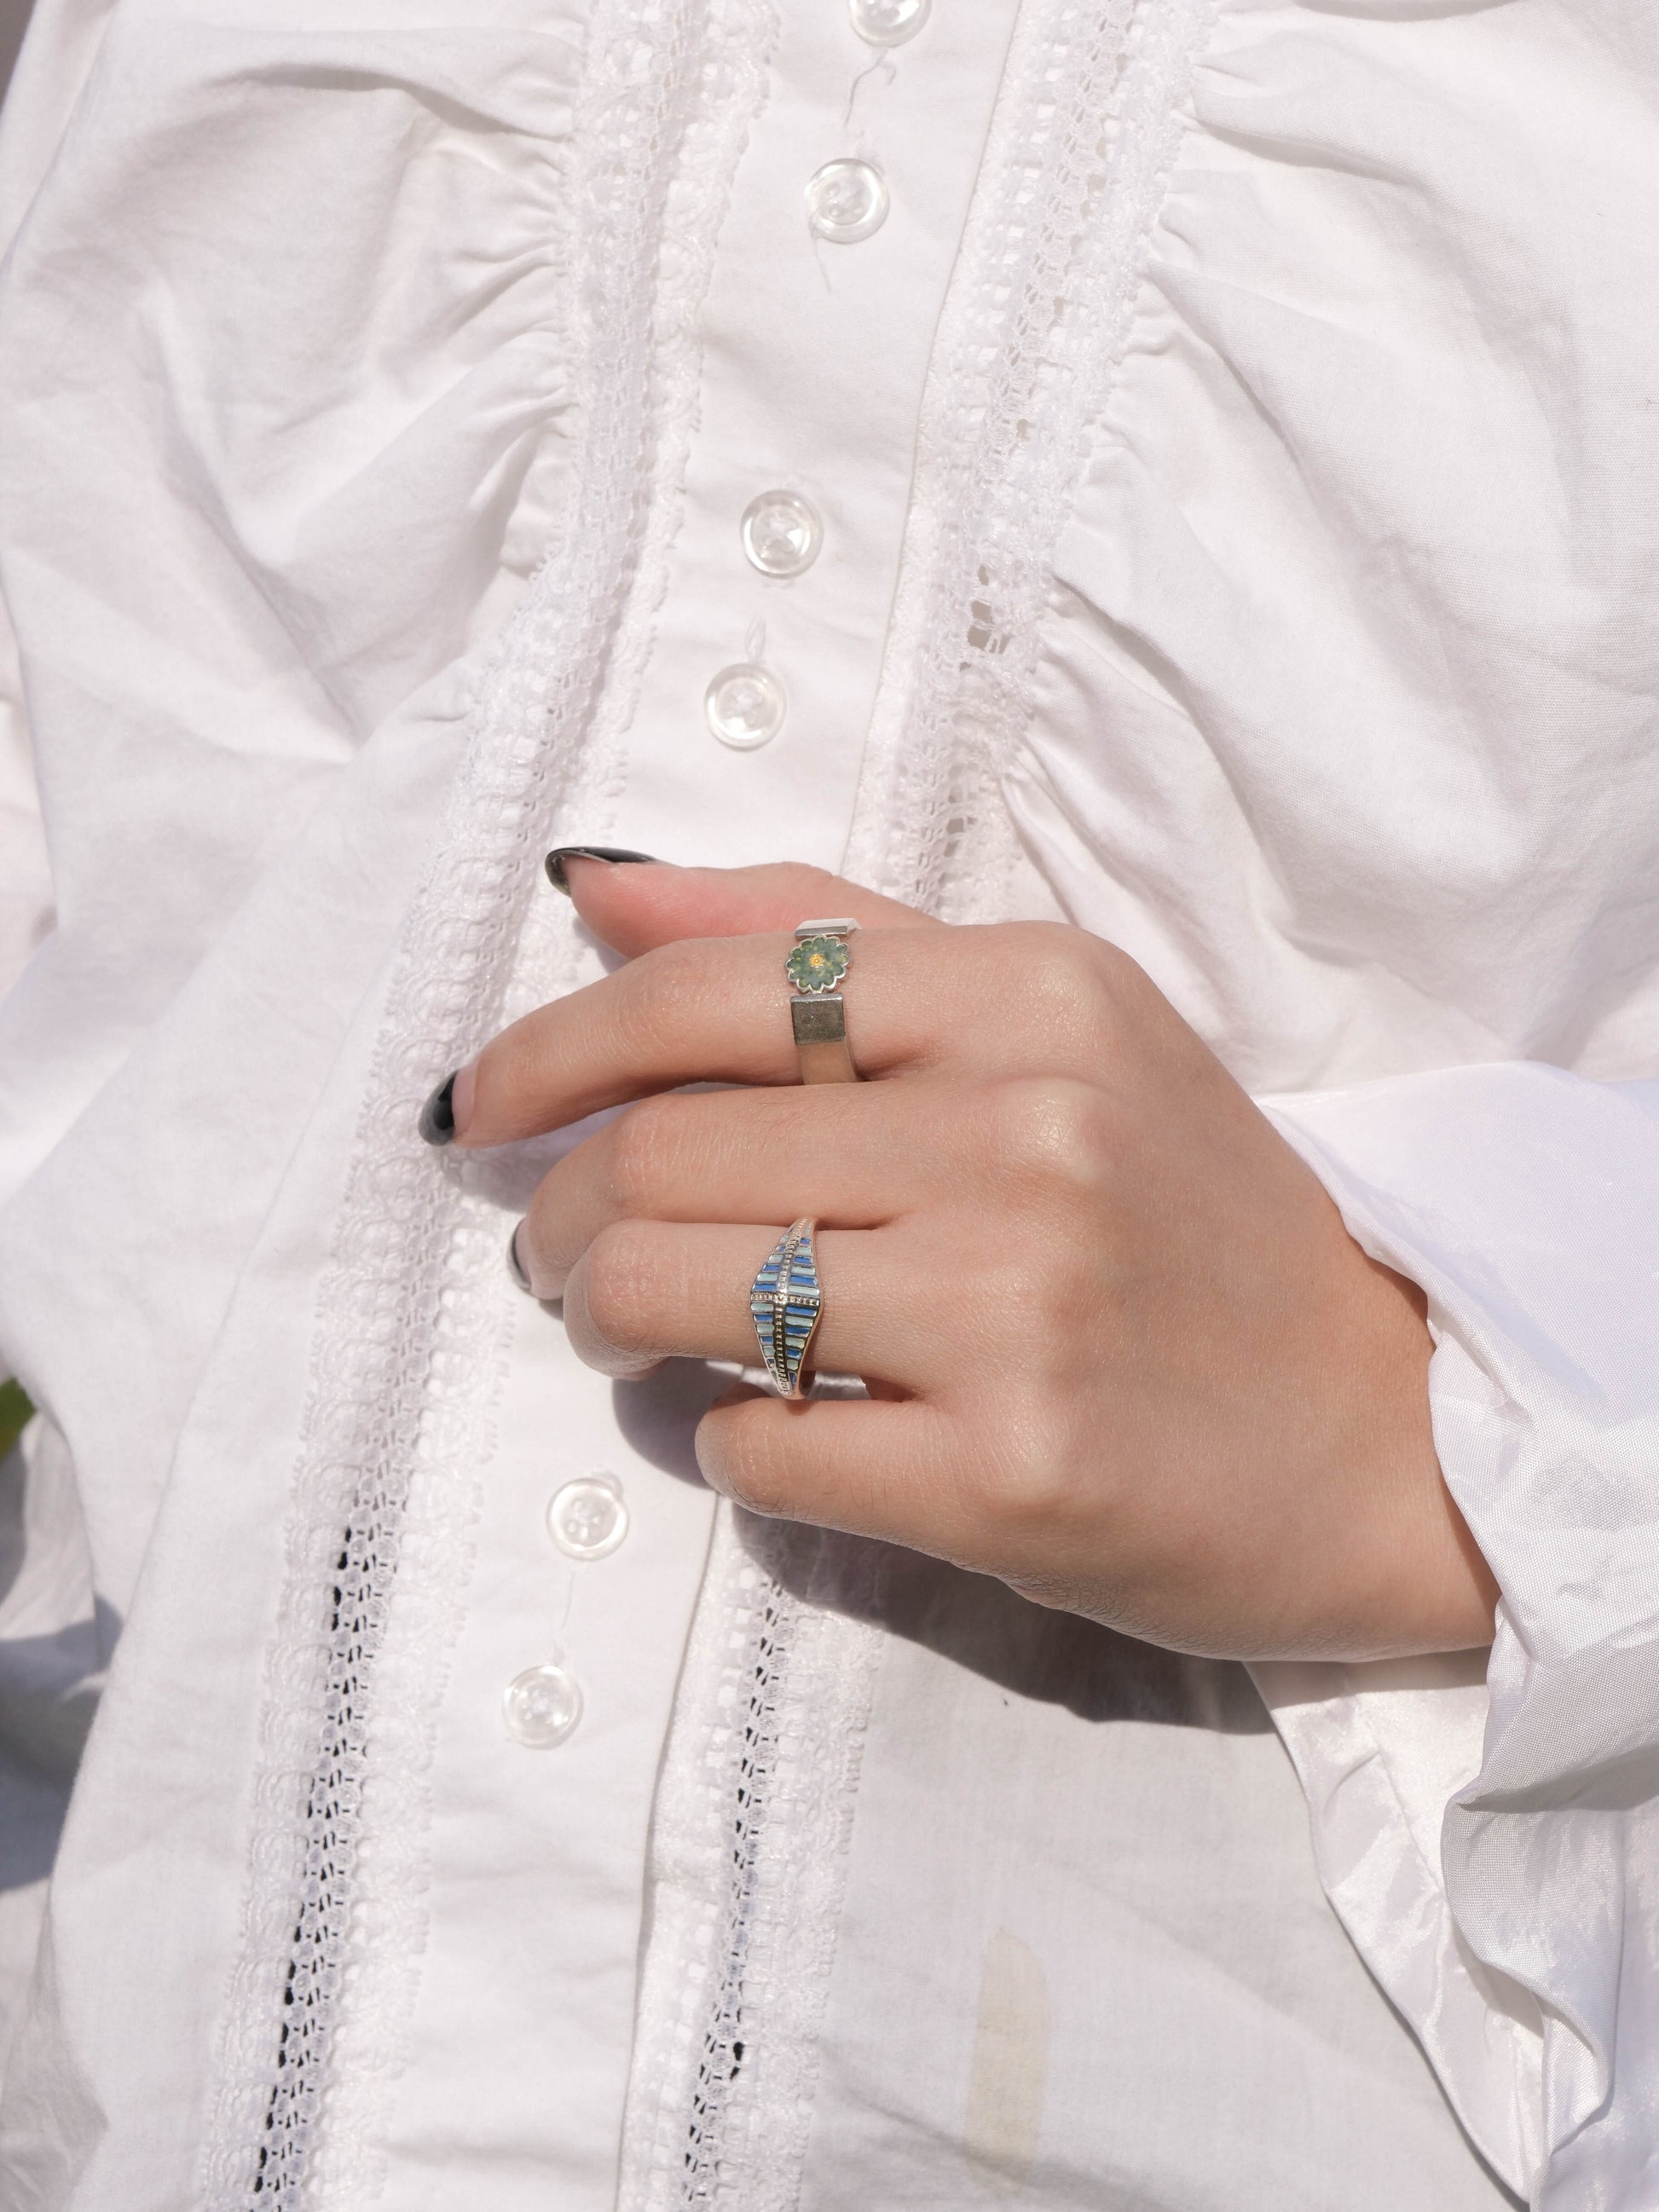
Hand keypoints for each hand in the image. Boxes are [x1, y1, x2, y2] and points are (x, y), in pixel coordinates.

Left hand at [439, 858, 1497, 1660]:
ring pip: (668, 1296)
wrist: (1392, 1428)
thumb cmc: (1197, 1217)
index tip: (480, 1109)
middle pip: (655, 1154)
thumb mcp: (1057, 1024)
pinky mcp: (1010, 1477)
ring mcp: (1019, 1309)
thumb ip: (827, 936)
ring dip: (602, 1317)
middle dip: (556, 1212)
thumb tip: (599, 887)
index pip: (705, 993)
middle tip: (559, 1250)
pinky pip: (752, 1449)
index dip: (548, 1050)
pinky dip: (719, 1438)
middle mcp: (1026, 1132)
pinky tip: (769, 1423)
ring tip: (627, 1326)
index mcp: (1031, 994)